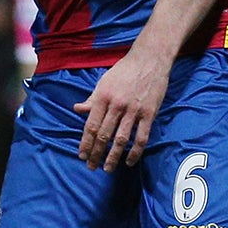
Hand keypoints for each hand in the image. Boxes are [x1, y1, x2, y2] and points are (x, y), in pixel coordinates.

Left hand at [73, 42, 172, 170]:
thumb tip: (78, 109)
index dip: (85, 143)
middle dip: (96, 153)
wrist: (149, 59)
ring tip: (107, 168)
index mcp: (103, 97)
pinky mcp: (149, 113)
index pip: (91, 126)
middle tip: (91, 166)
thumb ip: (92, 99)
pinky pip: (141, 137)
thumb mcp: (103, 82)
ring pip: (121, 139)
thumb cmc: (124, 70)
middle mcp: (116, 105)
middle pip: (103, 135)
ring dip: (113, 156)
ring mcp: (134, 110)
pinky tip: (129, 161)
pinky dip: (135, 152)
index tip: (82, 155)